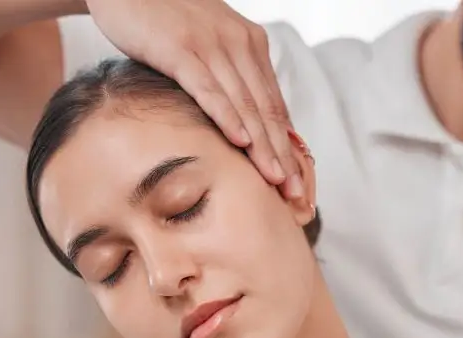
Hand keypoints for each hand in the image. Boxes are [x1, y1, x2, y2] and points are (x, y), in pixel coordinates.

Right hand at [84, 0, 302, 197]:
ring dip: (262, 145)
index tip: (298, 179)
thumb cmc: (163, 20)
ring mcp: (211, 45)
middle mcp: (238, 43)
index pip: (275, 104)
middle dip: (283, 154)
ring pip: (244, 104)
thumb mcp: (207, 46)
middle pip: (266, 109)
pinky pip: (208, 89)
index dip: (288, 145)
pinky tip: (240, 142)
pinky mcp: (180, 48)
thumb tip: (245, 125)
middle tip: (295, 191)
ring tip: (275, 178)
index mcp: (251, 44)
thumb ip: (229, 77)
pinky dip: (227, 117)